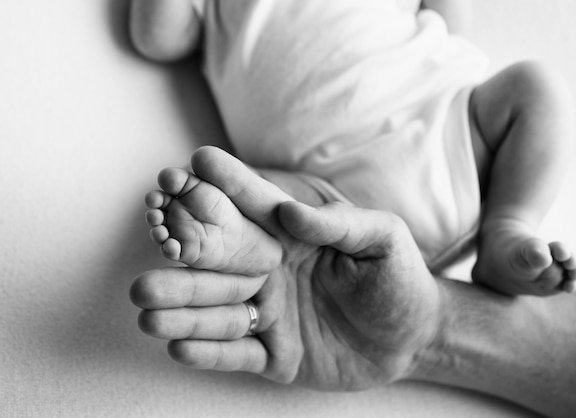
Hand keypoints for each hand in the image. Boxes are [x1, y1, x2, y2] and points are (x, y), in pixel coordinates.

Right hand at [131, 200, 440, 390]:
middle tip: (155, 236)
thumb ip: (340, 223)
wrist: (412, 336)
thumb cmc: (400, 278)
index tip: (193, 164)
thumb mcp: (383, 238)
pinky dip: (207, 351)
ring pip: (217, 310)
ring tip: (146, 302)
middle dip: (186, 249)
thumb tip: (290, 212)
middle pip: (220, 259)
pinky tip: (177, 345)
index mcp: (293, 236)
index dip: (227, 184)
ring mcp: (269, 313)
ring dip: (182, 307)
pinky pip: (235, 354)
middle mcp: (271, 271)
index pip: (254, 206)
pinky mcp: (274, 354)